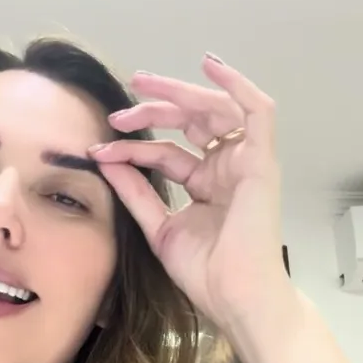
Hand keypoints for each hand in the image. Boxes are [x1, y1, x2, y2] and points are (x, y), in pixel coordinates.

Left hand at [91, 53, 293, 331]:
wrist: (234, 298)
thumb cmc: (205, 273)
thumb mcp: (159, 226)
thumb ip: (135, 191)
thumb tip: (104, 157)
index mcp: (206, 185)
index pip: (167, 151)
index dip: (133, 146)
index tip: (99, 148)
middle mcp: (227, 169)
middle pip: (191, 122)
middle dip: (154, 107)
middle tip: (121, 104)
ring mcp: (247, 163)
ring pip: (216, 109)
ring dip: (180, 93)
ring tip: (144, 84)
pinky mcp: (262, 161)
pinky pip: (258, 111)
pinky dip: (237, 84)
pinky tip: (211, 65)